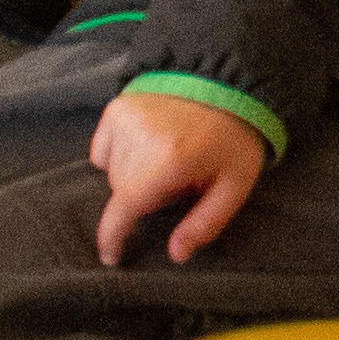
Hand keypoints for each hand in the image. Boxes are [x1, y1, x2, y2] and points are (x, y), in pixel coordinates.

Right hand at [90, 89, 267, 264]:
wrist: (232, 83)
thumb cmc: (235, 136)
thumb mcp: (235, 184)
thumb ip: (205, 223)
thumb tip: (175, 255)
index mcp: (169, 161)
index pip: (124, 210)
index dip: (112, 239)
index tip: (112, 256)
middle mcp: (139, 139)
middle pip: (123, 192)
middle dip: (145, 195)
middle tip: (177, 179)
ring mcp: (125, 120)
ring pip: (111, 172)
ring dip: (132, 174)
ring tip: (166, 157)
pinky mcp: (118, 108)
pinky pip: (103, 149)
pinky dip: (118, 154)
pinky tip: (147, 144)